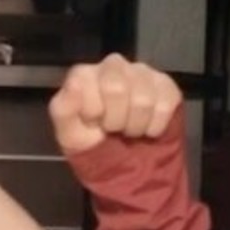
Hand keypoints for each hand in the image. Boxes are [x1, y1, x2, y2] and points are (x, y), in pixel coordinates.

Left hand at [49, 54, 181, 155]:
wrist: (126, 164)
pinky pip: (164, 106)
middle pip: (116, 88)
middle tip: (113, 129)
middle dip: (115, 120)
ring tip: (129, 130)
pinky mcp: (166, 85)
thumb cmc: (94, 145)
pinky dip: (154, 127)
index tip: (92, 122)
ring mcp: (142, 72)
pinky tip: (147, 128)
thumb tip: (74, 84)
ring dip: (135, 126)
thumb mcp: (70, 135)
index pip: (86, 83)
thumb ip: (64, 109)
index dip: (91, 112)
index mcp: (84, 73)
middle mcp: (113, 65)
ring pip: (142, 99)